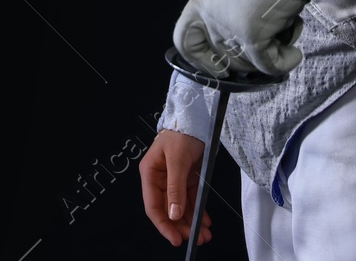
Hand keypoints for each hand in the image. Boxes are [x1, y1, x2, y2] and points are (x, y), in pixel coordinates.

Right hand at [140, 129, 213, 247]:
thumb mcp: (177, 160)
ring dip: (191, 222)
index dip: (163, 225)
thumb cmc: (181, 133)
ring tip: (204, 235)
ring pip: (181, 208)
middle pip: (168, 210)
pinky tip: (205, 221)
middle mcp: (160, 180)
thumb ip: (175, 188)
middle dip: (181, 226)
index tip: (175, 238)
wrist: (195, 118)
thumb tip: (173, 214)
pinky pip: (191, 200)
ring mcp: (174, 181)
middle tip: (195, 238)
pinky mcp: (187, 179)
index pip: (153, 206)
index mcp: (150, 174)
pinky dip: (198, 211)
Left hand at [172, 0, 322, 77]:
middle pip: (222, 58)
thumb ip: (222, 11)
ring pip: (247, 64)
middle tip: (264, 46)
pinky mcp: (252, 40)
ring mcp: (230, 32)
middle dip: (246, 59)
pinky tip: (294, 54)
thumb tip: (235, 37)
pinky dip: (285, 61)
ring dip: (267, 55)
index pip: (185, 42)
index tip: (219, 68)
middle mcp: (210, 21)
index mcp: (198, 5)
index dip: (200, 60)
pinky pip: (269, 65)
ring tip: (282, 35)